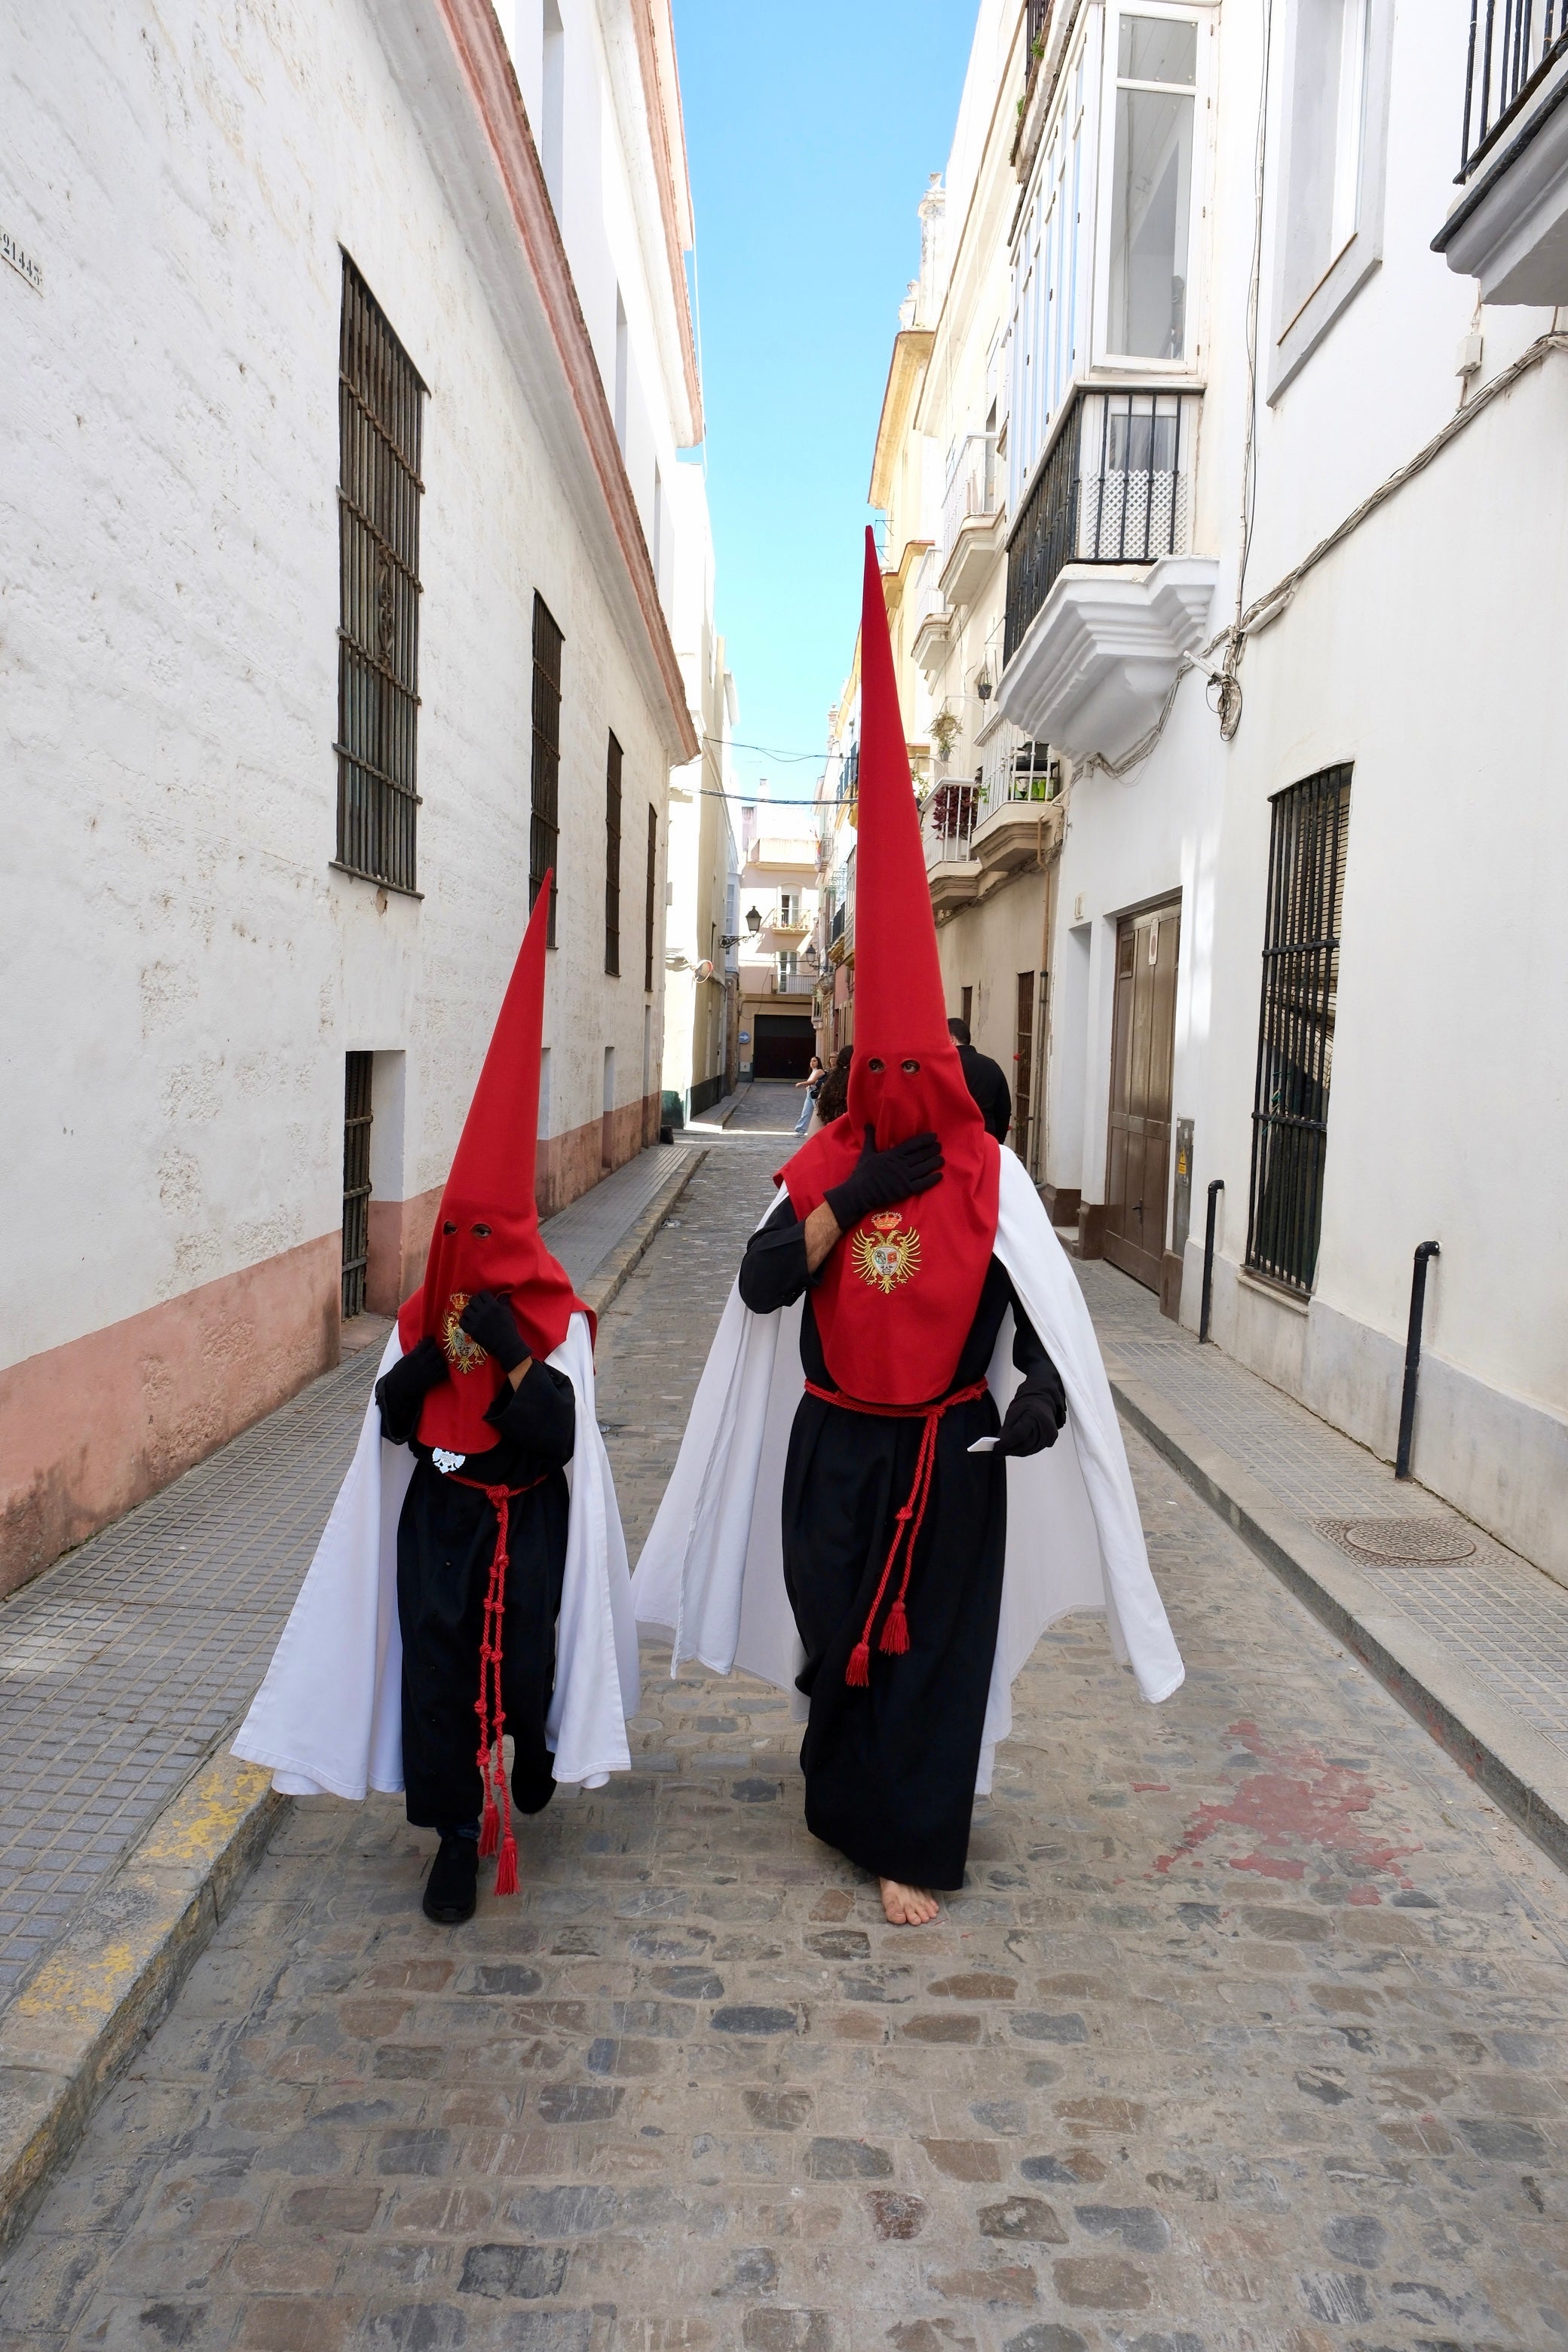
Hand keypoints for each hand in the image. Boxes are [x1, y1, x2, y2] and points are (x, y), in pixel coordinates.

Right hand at [402, 1335, 449, 1394]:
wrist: (398, 1389)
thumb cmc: (398, 1374)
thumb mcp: (405, 1359)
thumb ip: (414, 1352)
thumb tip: (421, 1345)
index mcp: (415, 1355)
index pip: (428, 1342)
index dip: (430, 1341)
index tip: (431, 1342)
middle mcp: (423, 1361)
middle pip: (436, 1349)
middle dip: (436, 1349)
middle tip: (435, 1352)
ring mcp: (429, 1370)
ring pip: (442, 1359)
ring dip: (441, 1359)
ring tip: (438, 1360)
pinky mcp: (433, 1379)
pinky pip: (444, 1371)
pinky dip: (444, 1370)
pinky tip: (441, 1370)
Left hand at [458, 1290, 527, 1372]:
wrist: (506, 1345)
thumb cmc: (509, 1328)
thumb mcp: (508, 1313)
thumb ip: (503, 1302)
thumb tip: (504, 1293)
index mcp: (493, 1306)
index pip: (483, 1293)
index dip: (484, 1296)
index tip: (485, 1300)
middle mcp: (483, 1311)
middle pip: (473, 1299)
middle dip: (475, 1302)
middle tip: (478, 1307)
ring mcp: (476, 1321)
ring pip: (466, 1309)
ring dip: (469, 1311)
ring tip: (473, 1315)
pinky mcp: (471, 1330)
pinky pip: (462, 1321)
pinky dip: (464, 1321)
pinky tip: (469, 1322)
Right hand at [824, 1125, 943, 1230]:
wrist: (858, 1194)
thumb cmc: (862, 1173)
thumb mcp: (866, 1153)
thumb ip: (870, 1138)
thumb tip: (868, 1124)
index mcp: (892, 1154)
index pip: (912, 1144)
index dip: (925, 1140)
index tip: (934, 1136)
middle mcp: (900, 1164)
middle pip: (921, 1155)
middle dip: (932, 1150)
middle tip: (940, 1147)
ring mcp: (904, 1178)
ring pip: (924, 1168)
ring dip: (934, 1163)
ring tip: (942, 1159)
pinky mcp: (905, 1190)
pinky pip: (922, 1184)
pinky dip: (932, 1180)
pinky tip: (939, 1176)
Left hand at [994, 1377, 1066, 1457]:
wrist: (1041, 1401)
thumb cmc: (1025, 1407)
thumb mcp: (1012, 1413)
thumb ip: (1006, 1431)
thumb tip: (998, 1448)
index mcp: (1033, 1415)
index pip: (1019, 1434)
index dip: (1006, 1444)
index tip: (996, 1449)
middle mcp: (1044, 1426)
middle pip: (1024, 1445)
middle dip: (1009, 1450)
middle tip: (998, 1452)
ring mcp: (1049, 1434)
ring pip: (1029, 1450)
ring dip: (1016, 1452)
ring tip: (1006, 1450)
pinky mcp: (1051, 1439)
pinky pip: (1035, 1449)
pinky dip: (1024, 1450)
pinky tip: (1017, 1447)